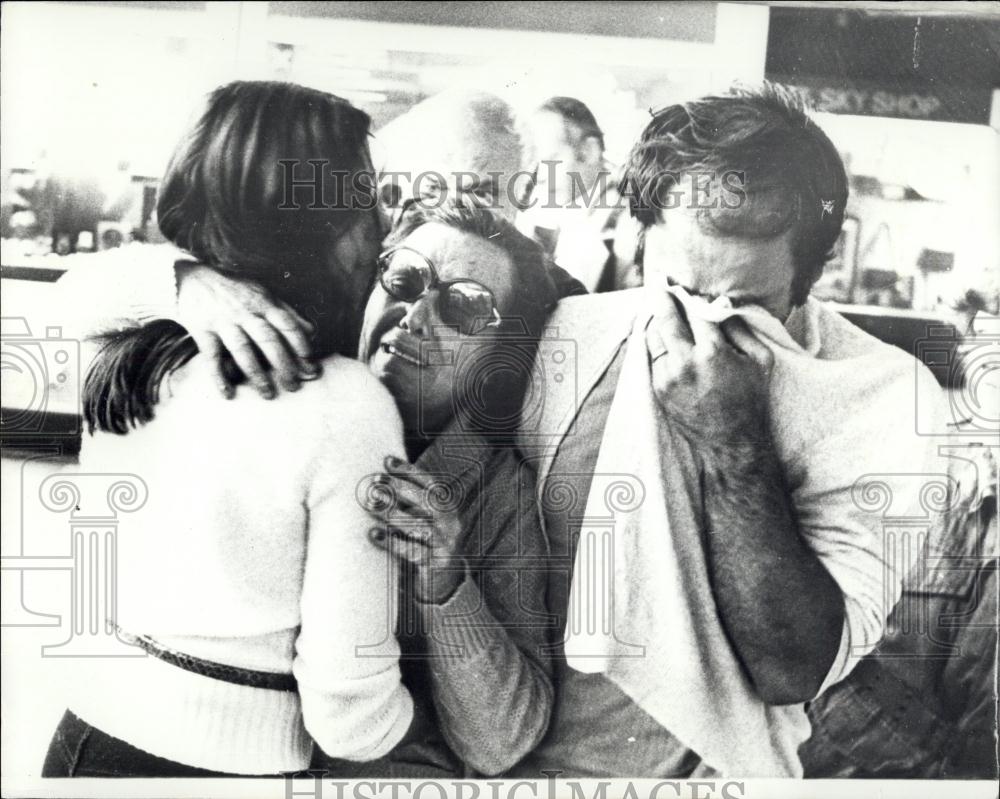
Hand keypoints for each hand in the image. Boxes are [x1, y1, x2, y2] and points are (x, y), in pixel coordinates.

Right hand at [175, 261, 317, 398]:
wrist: (191, 279)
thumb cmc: (235, 291)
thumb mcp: (264, 294)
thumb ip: (288, 313)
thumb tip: (313, 332)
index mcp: (263, 303)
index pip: (287, 324)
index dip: (301, 345)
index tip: (311, 364)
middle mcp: (245, 311)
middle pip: (268, 340)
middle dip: (283, 364)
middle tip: (294, 387)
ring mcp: (223, 320)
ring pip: (242, 349)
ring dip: (256, 374)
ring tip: (268, 394)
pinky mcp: (202, 329)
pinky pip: (211, 356)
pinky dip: (219, 376)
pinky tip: (228, 393)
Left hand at [362, 456, 467, 604]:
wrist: (443, 581)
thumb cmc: (424, 543)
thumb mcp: (421, 518)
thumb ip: (409, 501)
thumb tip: (382, 475)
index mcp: (447, 508)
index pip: (430, 483)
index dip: (409, 471)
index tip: (387, 461)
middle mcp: (450, 523)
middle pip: (427, 501)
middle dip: (400, 489)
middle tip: (376, 483)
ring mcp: (445, 544)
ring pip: (419, 526)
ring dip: (392, 514)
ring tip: (371, 506)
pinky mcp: (435, 564)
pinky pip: (413, 551)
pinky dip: (392, 542)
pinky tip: (374, 534)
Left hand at [646, 296, 773, 445]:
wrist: (730, 440)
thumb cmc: (750, 399)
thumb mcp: (760, 360)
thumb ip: (742, 329)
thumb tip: (722, 305)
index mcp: (713, 352)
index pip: (695, 312)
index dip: (690, 297)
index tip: (683, 285)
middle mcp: (685, 362)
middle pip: (667, 319)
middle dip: (662, 297)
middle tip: (658, 282)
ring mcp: (667, 376)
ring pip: (654, 336)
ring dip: (657, 320)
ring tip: (659, 307)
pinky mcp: (658, 387)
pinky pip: (652, 356)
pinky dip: (655, 343)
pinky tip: (660, 334)